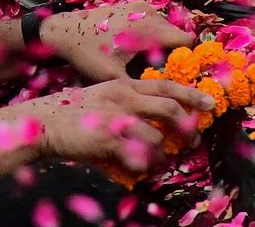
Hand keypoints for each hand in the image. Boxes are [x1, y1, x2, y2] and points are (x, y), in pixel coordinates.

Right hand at [3, 77, 214, 172]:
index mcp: (123, 84)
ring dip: (163, 152)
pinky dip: (143, 166)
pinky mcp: (108, 139)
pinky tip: (140, 170)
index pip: (165, 86)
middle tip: (195, 138)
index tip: (210, 103)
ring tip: (162, 161)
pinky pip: (137, 156)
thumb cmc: (72, 112)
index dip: (191, 94)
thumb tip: (149, 118)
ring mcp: (116, 118)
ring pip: (156, 136)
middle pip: (169, 107)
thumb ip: (126, 101)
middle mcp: (123, 97)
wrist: (43, 122)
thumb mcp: (102, 96)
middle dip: (187, 124)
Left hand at [41, 1, 194, 82]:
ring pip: (166, 26)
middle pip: (178, 34)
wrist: (64, 30)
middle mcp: (150, 13)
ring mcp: (142, 6)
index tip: (179, 75)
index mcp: (149, 30)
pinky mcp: (134, 4)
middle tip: (163, 72)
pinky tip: (138, 49)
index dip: (187, 58)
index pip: (187, 41)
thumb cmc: (87, 54)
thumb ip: (140, 88)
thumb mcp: (113, 77)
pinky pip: (154, 20)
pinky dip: (153, 33)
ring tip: (149, 62)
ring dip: (164, 43)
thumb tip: (160, 104)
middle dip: (174, 53)